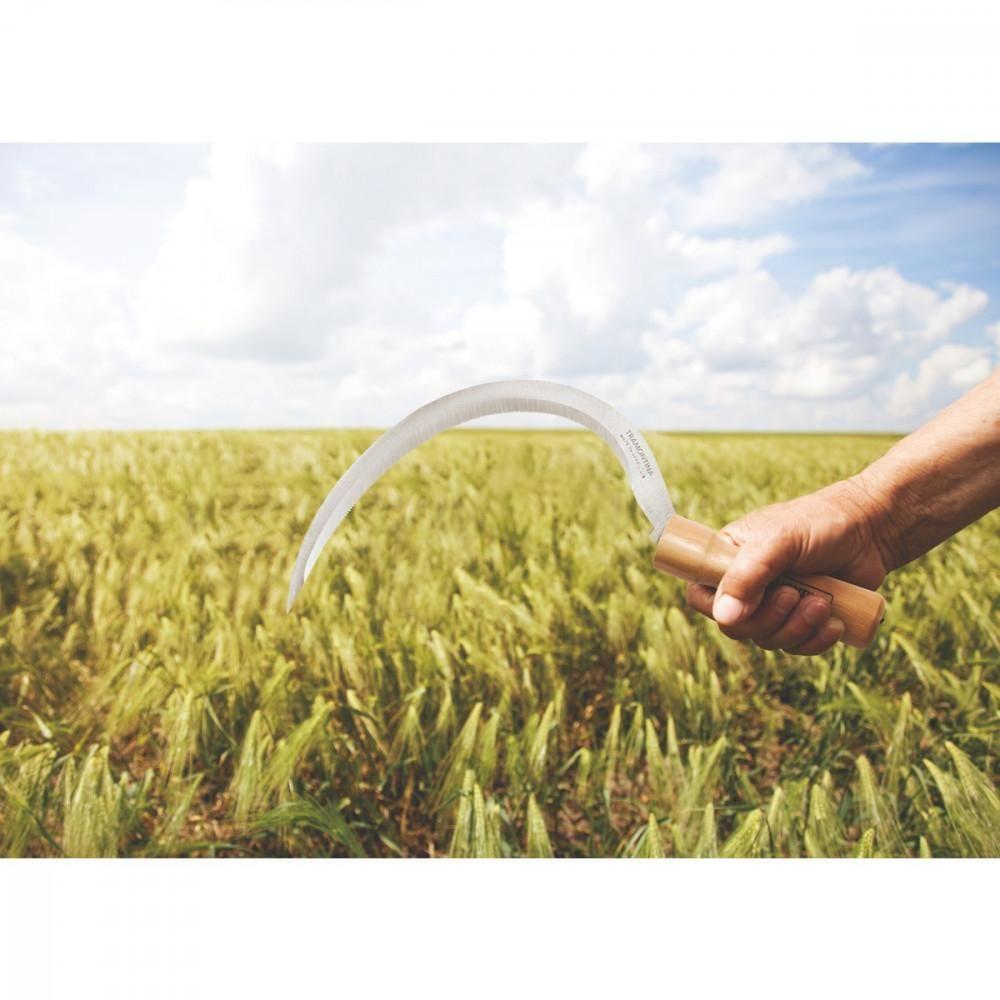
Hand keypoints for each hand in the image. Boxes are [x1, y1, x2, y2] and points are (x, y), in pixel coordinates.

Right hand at [685, 478, 893, 654]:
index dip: (719, 608)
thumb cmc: (820, 523)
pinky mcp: (804, 621)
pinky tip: (834, 622)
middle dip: (769, 620)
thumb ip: (748, 575)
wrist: (872, 530)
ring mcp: (776, 605)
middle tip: (794, 595)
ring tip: (822, 602)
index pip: (702, 596)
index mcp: (729, 559)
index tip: (748, 601)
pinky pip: (797, 647)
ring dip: (797, 628)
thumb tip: (724, 617)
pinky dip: (815, 641)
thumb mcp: (779, 540)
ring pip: (768, 641)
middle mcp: (748, 585)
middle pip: (736, 628)